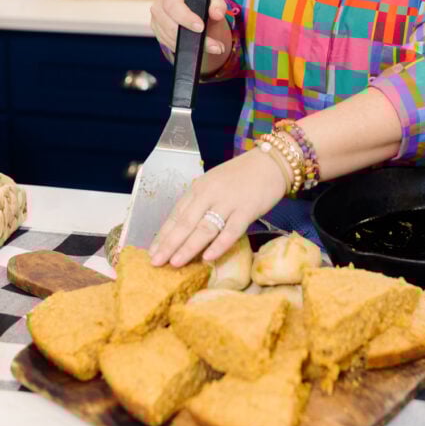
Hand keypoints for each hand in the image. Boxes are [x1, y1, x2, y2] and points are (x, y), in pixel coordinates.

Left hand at [148, 149, 287, 266]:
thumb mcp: (215, 184)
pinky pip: (231, 230)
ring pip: (205, 227)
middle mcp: (210, 194)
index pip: (176, 214)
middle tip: (156, 262)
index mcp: (199, 188)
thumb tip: (184, 231)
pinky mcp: (247, 209)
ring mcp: (229, 201)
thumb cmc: (242, 175)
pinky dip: (219, 244)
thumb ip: (201, 203)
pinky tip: (208, 257)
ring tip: (175, 263)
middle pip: (186, 222)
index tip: (152, 252)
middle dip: (169, 244)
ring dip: (188, 247)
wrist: (272, 162)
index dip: (163, 234)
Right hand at [150, 0, 230, 58]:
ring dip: (192, 47)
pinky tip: (201, 49)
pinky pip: (170, 45)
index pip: (173, 6)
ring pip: (170, 39)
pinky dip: (186, 49)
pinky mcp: (158, 34)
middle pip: (170, 26)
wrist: (192, 8)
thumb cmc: (200, 0)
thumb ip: (218, 5)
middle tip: (213, 45)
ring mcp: (156, 22)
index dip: (186, 18)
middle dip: (191, 38)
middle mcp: (159, 7)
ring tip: (214, 47)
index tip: (200, 27)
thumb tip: (217, 14)